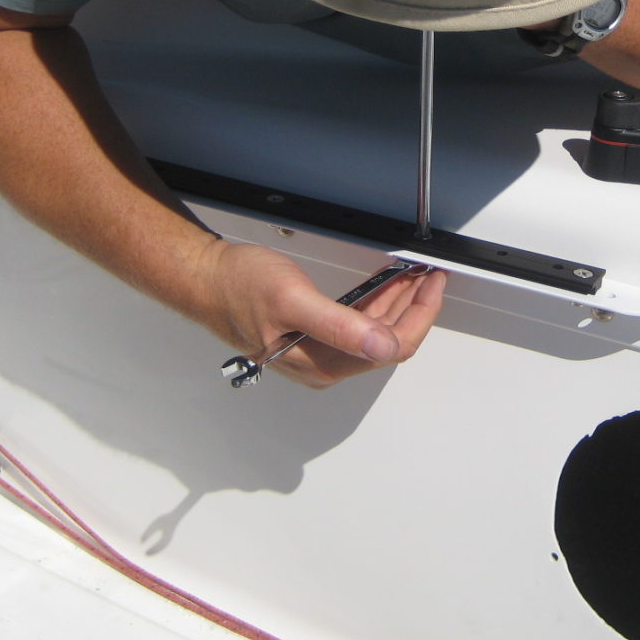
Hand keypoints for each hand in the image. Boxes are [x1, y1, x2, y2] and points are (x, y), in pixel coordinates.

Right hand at [206, 242, 445, 387]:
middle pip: (388, 341)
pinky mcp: (314, 336)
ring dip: (397, 303)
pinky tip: (384, 284)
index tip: (432, 284)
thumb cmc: (238, 288)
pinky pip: (358, 324)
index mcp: (323, 363)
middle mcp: (324, 364)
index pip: (391, 347)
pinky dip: (377, 302)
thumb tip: (380, 346)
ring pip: (375, 332)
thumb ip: (339, 325)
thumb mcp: (292, 298)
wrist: (207, 280)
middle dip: (413, 306)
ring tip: (413, 275)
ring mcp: (319, 352)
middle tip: (428, 275)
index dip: (419, 315)